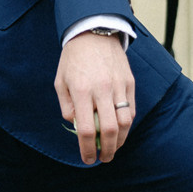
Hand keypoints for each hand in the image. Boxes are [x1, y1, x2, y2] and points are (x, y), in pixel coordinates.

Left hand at [55, 29, 135, 164]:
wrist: (93, 32)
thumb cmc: (73, 58)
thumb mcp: (60, 81)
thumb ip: (66, 106)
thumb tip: (76, 127)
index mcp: (81, 91)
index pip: (86, 129)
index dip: (88, 149)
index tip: (88, 159)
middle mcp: (101, 90)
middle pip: (110, 130)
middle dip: (108, 150)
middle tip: (105, 159)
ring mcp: (118, 86)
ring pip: (126, 122)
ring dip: (121, 140)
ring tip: (114, 147)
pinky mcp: (129, 82)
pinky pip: (132, 109)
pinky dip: (127, 124)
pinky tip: (121, 130)